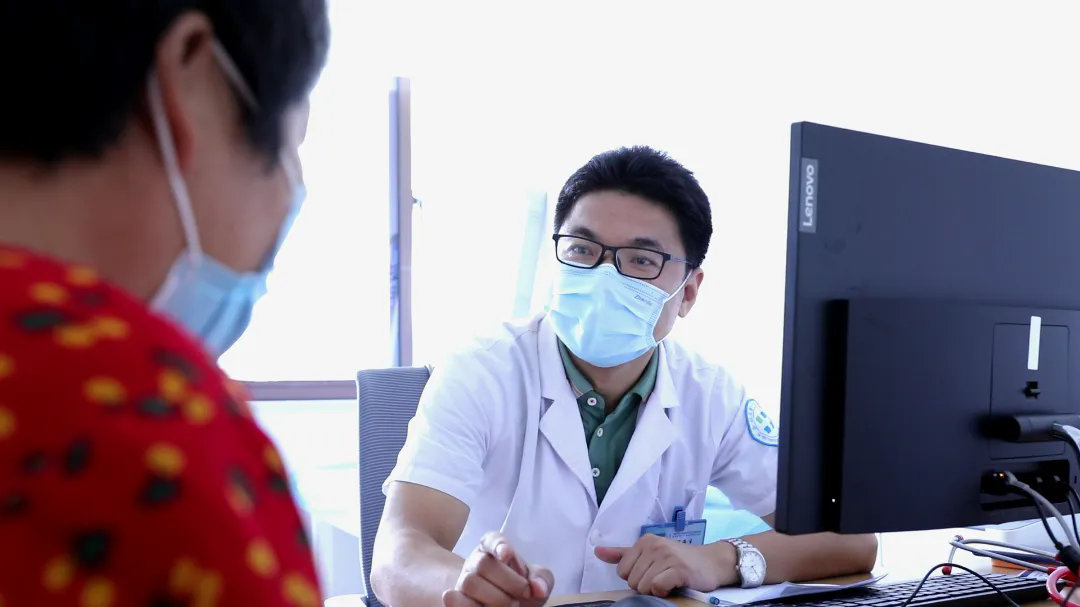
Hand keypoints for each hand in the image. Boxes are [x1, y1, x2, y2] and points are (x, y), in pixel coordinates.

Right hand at [442, 531, 553, 606]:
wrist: (507, 605)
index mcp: (495, 549)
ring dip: (494, 598)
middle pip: (483, 564)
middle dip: (508, 582)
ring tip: (511, 605)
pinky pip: (454, 600)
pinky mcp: (456, 599)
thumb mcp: (536, 581)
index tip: (507, 554)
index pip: (491, 539)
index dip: (498, 545)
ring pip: (470, 583)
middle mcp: (476, 562)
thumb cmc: (521, 589)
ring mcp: (464, 581)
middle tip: (524, 594)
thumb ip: (542, 579)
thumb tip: (539, 588)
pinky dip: (470, 606)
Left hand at [595, 534, 734, 596]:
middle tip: (662, 577)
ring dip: (655, 590)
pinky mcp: (678, 569)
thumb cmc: (679, 559)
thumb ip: (623, 554)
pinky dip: (664, 592)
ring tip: (668, 581)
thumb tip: (597, 551)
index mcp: (644, 541)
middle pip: (632, 581)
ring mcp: (667, 556)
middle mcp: (654, 546)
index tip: (651, 573)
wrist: (712, 562)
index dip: (635, 578)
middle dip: (645, 586)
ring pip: (643, 586)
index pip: (622, 571)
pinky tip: (673, 586)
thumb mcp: (650, 553)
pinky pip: (657, 587)